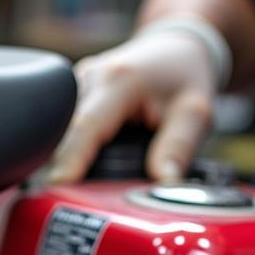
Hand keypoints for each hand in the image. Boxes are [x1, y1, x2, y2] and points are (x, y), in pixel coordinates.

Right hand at [47, 27, 218, 183]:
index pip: (85, 127)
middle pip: (64, 135)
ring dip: (68, 163)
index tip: (59, 188)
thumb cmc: (184, 75)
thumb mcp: (194, 111)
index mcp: (118, 80)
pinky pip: (64, 132)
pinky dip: (71, 154)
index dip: (71, 160)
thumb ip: (178, 148)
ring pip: (60, 135)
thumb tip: (164, 185)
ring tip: (79, 194)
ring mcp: (78, 86)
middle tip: (73, 205)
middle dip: (68, 170)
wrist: (176, 48)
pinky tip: (83, 174)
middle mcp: (90, 78)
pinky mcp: (74, 97)